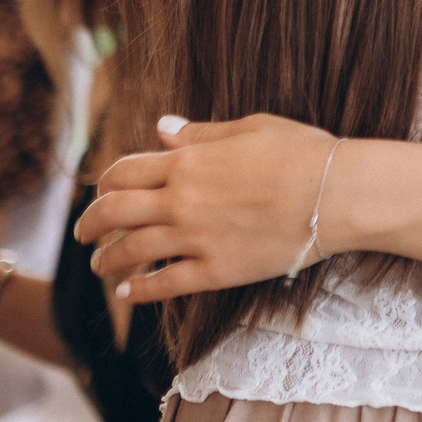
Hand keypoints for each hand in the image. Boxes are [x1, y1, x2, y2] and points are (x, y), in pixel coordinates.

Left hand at [75, 114, 344, 301]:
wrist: (338, 194)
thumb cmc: (303, 153)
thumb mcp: (250, 128)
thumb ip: (200, 133)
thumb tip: (161, 129)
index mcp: (188, 162)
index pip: (124, 172)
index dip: (105, 183)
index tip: (100, 193)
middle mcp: (181, 200)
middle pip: (114, 212)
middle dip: (90, 223)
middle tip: (83, 233)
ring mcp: (195, 238)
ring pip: (131, 251)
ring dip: (107, 259)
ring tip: (99, 265)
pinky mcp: (216, 271)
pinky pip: (164, 284)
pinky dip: (138, 290)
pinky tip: (127, 293)